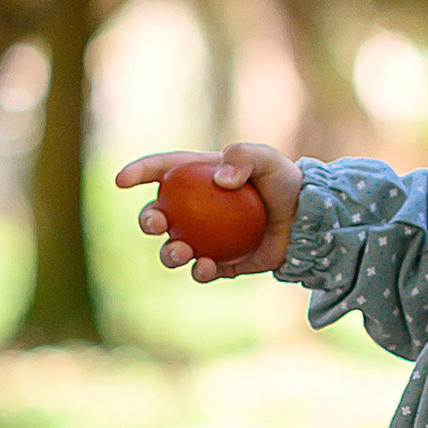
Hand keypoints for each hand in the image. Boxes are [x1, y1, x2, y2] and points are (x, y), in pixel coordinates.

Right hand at [114, 142, 302, 280]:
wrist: (307, 221)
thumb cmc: (284, 183)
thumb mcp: (268, 159)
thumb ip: (243, 157)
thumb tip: (220, 180)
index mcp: (197, 178)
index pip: (161, 171)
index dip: (137, 174)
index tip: (121, 181)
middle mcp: (194, 210)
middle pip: (158, 215)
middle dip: (146, 220)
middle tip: (156, 223)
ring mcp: (204, 238)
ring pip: (173, 249)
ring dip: (169, 253)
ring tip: (181, 251)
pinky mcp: (220, 263)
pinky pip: (201, 270)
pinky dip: (199, 271)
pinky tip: (206, 266)